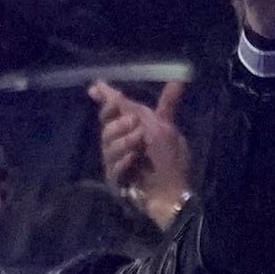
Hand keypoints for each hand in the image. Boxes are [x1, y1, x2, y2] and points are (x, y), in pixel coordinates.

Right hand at [90, 79, 191, 229]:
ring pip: (108, 143)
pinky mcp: (114, 179)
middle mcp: (120, 143)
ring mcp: (115, 161)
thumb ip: (167, 105)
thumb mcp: (170, 129)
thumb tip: (178, 80)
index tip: (96, 89)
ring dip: (126, 141)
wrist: (172, 194)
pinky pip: (113, 165)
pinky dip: (125, 160)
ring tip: (141, 146)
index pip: (114, 110)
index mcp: (132, 129)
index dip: (105, 99)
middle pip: (106, 125)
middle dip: (121, 122)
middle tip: (137, 125)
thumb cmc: (171, 162)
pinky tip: (135, 161)